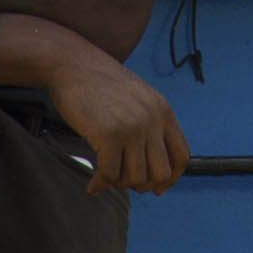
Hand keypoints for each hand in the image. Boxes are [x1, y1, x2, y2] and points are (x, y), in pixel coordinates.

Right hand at [55, 57, 190, 195]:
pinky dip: (100, 184)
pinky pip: (110, 174)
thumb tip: (148, 161)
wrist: (71, 64)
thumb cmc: (98, 82)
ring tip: (105, 175)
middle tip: (123, 180)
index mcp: (162, 111)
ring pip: (135, 177)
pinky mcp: (109, 135)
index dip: (171, 178)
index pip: (181, 156)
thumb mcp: (136, 98)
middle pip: (160, 173)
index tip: (157, 188)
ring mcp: (132, 127)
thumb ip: (148, 124)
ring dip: (118, 183)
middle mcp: (152, 120)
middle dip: (142, 183)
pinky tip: (93, 184)